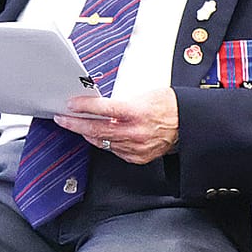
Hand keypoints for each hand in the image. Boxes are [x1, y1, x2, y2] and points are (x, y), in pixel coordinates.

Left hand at [54, 88, 178, 164]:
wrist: (189, 123)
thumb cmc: (169, 105)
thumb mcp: (143, 94)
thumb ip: (120, 101)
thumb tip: (98, 104)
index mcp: (136, 112)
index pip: (103, 109)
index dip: (83, 107)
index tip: (70, 104)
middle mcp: (135, 132)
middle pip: (97, 130)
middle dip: (75, 124)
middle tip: (62, 118)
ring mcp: (136, 147)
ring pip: (103, 142)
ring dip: (87, 133)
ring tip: (76, 125)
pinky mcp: (139, 157)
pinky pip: (114, 151)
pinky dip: (104, 142)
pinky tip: (98, 135)